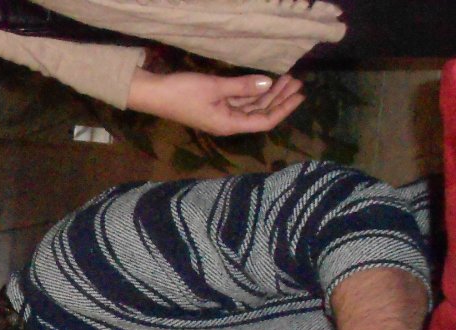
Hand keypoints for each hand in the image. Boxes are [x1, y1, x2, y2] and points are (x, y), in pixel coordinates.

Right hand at [127, 70, 304, 135]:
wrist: (155, 94)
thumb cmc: (183, 93)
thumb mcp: (215, 87)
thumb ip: (243, 86)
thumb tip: (268, 83)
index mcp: (229, 124)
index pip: (265, 120)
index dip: (284, 109)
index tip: (300, 95)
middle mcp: (228, 123)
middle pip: (261, 114)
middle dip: (279, 98)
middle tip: (296, 81)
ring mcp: (221, 115)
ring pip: (252, 107)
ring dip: (268, 94)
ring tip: (285, 78)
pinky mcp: (215, 107)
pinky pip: (240, 102)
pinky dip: (253, 93)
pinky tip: (263, 82)